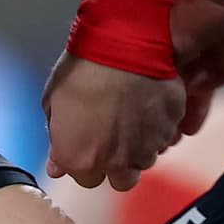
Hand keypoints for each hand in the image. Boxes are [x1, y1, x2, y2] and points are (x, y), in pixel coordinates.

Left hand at [44, 54, 191, 191]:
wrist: (122, 43)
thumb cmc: (82, 68)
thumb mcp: (53, 101)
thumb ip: (57, 139)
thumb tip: (57, 164)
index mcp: (80, 158)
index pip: (86, 179)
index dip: (87, 161)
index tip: (87, 146)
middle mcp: (115, 162)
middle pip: (121, 180)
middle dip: (116, 164)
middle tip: (111, 139)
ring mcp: (146, 148)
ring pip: (145, 160)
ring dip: (138, 147)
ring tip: (130, 117)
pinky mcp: (169, 129)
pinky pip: (165, 137)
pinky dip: (157, 127)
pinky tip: (146, 105)